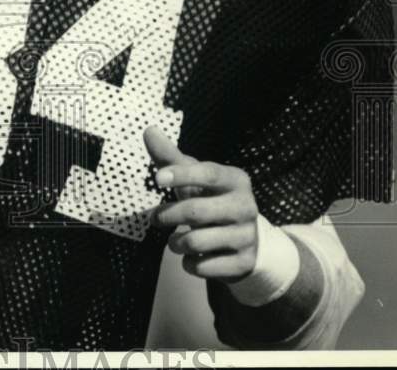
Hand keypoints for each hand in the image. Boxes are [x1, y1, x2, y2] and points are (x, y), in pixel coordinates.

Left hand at [144, 126, 258, 282]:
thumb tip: (149, 130)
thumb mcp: (194, 178)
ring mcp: (247, 236)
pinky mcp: (243, 263)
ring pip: (197, 242)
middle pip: (196, 212)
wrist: (243, 239)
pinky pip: (203, 267)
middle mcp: (246, 207)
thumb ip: (171, 158)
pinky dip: (189, 263)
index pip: (209, 174)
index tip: (157, 178)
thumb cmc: (211, 199)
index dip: (182, 174)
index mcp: (235, 180)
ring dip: (175, 243)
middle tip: (155, 218)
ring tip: (175, 240)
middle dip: (168, 215)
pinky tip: (192, 257)